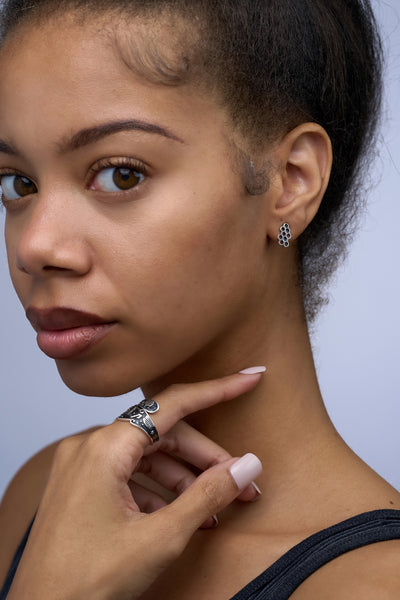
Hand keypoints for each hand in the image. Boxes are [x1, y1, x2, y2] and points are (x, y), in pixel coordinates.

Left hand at [8, 371, 262, 599]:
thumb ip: (207, 495)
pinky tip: (181, 513)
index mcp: (105, 447)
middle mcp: (90, 446)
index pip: (173, 404)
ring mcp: (83, 465)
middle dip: (206, 457)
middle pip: (164, 434)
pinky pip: (130, 472)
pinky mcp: (82, 484)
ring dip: (185, 476)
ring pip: (148, 454)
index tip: (250, 379)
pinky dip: (160, 488)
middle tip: (241, 483)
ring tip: (216, 505)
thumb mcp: (159, 538)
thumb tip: (247, 466)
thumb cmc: (86, 581)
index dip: (218, 390)